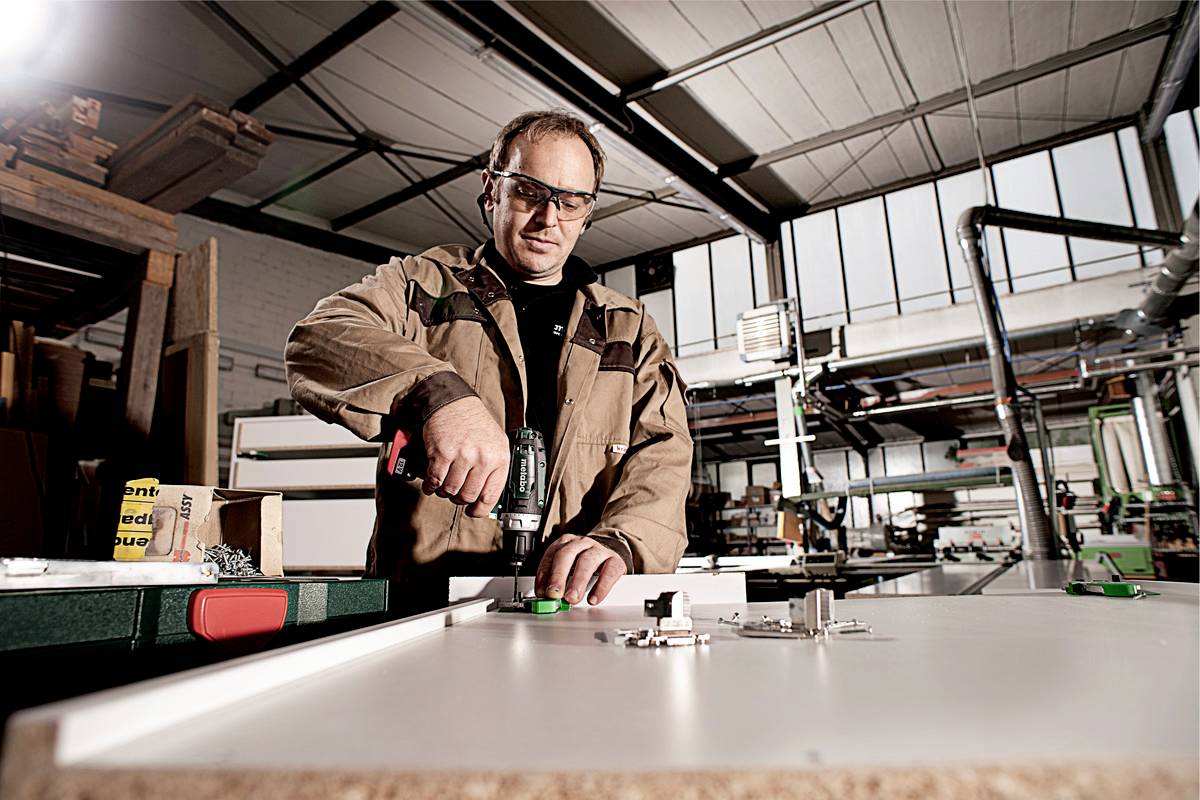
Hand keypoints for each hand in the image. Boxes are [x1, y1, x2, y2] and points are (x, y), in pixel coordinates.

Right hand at [420, 395, 509, 517]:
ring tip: (444, 485)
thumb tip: (487, 496)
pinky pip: (435, 481)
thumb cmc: (473, 422)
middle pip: (468, 495)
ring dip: (444, 492)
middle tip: (456, 494)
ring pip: (450, 490)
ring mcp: (462, 456)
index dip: (480, 509)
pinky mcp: (442, 454)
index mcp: (499, 457)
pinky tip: (431, 483)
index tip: (474, 511)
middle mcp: (482, 457)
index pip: (491, 495)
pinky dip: (431, 486)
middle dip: (459, 498)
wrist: (453, 401)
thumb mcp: (495, 443)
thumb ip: (494, 468)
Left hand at [535, 534, 627, 605]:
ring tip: (571, 598)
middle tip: (554, 594)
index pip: (551, 555)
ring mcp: (599, 550)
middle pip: (567, 555)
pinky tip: (593, 599)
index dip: (544, 573)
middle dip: (558, 576)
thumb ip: (557, 581)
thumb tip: (547, 599)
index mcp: (566, 542)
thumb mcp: (568, 568)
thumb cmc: (584, 564)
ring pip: (587, 561)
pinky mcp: (616, 561)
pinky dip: (601, 587)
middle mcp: (582, 543)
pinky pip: (609, 572)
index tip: (541, 592)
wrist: (609, 555)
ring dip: (577, 582)